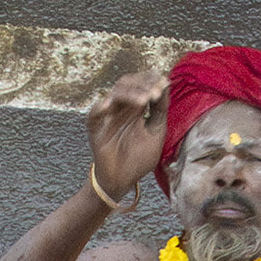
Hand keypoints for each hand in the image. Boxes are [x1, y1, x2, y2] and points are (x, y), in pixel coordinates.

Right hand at [83, 69, 162, 202]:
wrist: (124, 180)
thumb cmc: (139, 157)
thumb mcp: (156, 131)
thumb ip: (160, 109)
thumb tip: (165, 84)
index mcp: (135, 107)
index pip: (141, 84)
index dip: (152, 80)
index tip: (165, 82)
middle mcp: (120, 107)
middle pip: (127, 83)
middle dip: (142, 84)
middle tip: (156, 90)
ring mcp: (107, 116)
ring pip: (114, 94)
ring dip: (130, 94)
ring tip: (144, 99)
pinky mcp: (95, 128)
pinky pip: (94, 114)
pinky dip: (100, 108)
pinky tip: (110, 106)